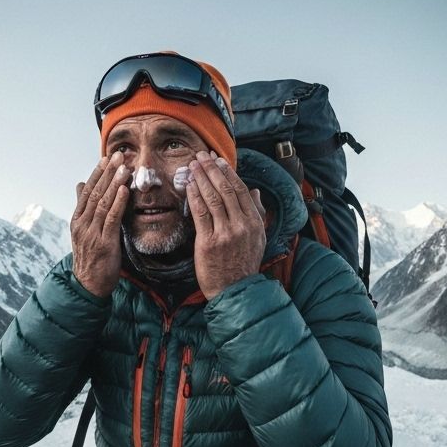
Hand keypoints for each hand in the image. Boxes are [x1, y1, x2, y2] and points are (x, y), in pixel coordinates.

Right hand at [71, 152, 129, 297]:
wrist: (88, 285)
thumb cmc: (90, 257)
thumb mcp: (84, 230)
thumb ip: (84, 208)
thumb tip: (80, 184)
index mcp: (77, 219)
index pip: (87, 191)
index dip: (98, 173)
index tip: (107, 158)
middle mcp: (82, 224)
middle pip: (95, 193)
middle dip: (107, 173)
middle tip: (118, 156)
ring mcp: (92, 233)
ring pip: (103, 203)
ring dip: (114, 184)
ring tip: (124, 168)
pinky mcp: (104, 243)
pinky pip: (111, 219)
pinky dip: (118, 203)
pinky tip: (124, 190)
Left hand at [186, 152, 265, 299]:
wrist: (235, 290)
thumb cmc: (244, 264)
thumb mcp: (258, 238)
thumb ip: (257, 213)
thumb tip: (254, 192)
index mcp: (255, 223)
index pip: (241, 191)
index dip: (228, 173)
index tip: (218, 161)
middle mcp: (242, 226)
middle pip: (226, 190)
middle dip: (212, 170)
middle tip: (202, 156)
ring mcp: (225, 233)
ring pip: (212, 198)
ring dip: (201, 178)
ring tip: (192, 165)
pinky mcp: (209, 242)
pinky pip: (200, 213)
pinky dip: (194, 196)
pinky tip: (188, 185)